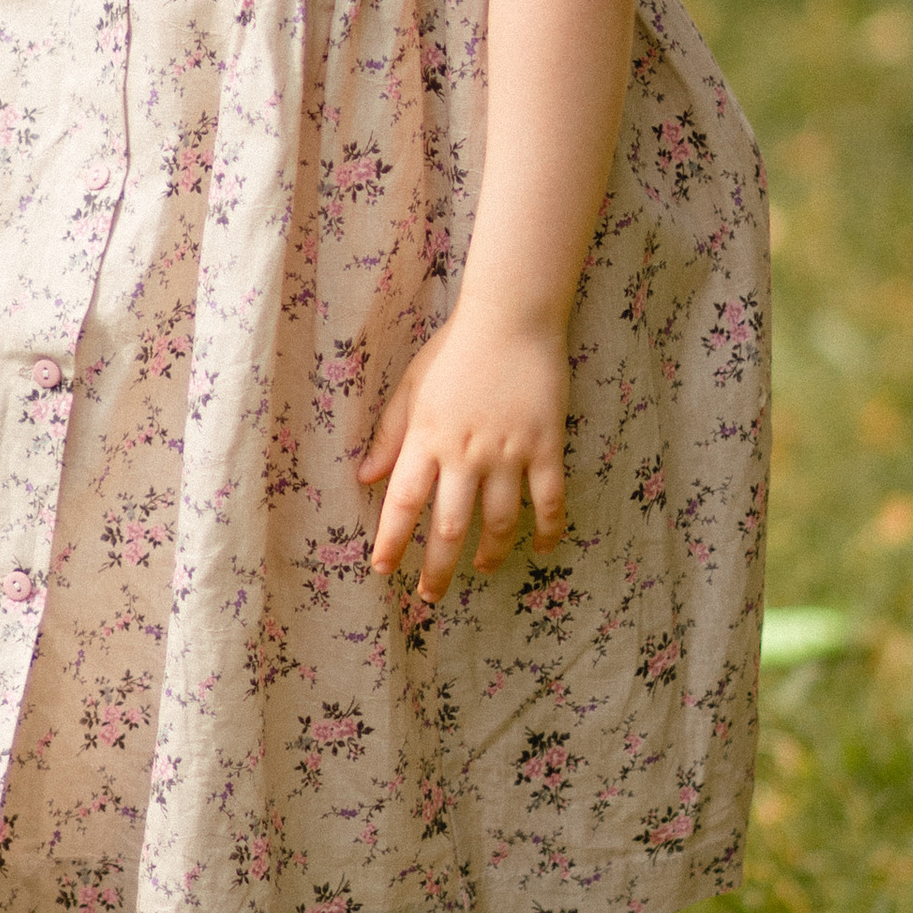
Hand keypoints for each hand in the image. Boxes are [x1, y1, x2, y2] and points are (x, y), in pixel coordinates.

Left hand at [356, 312, 569, 601]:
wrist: (511, 317)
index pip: (403, 503)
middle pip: (449, 526)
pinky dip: (547, 529)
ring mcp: (509, 452)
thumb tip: (364, 477)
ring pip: (499, 522)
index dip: (391, 541)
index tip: (383, 570)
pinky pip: (548, 500)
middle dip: (438, 568)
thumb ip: (390, 435)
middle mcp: (465, 453)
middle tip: (430, 595)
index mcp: (427, 438)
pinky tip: (543, 548)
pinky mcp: (546, 446)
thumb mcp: (412, 387)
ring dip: (489, 555)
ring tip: (482, 570)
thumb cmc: (455, 349)